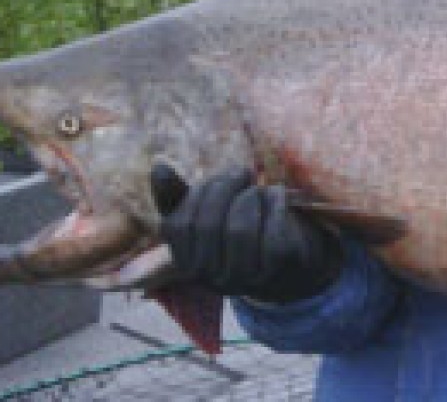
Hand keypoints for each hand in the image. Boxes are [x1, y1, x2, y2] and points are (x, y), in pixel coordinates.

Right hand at [151, 163, 343, 302]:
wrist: (287, 260)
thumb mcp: (207, 213)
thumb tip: (158, 166)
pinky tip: (277, 195)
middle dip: (226, 188)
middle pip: (209, 225)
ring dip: (251, 196)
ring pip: (239, 229)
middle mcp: (212, 280)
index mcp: (187, 265)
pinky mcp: (277, 270)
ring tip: (259, 188)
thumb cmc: (240, 227)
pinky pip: (272, 231)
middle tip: (242, 172)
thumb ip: (179, 196)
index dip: (198, 194)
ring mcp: (245, 279)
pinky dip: (275, 204)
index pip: (178, 226)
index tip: (219, 178)